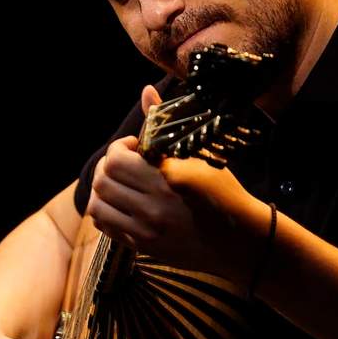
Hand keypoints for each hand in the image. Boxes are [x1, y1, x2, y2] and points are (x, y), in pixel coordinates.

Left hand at [89, 85, 267, 285]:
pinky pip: (105, 226)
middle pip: (102, 180)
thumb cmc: (223, 191)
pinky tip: (122, 203)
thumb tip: (145, 91)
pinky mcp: (144, 247)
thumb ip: (164, 125)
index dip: (120, 148)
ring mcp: (147, 231)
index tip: (136, 147)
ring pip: (97, 205)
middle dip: (108, 166)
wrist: (240, 241)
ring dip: (103, 190)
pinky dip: (106, 210)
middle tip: (125, 164)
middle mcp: (154, 207)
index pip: (116, 158)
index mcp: (168, 178)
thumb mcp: (198, 154)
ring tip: (120, 184)